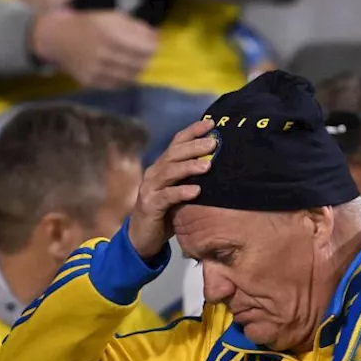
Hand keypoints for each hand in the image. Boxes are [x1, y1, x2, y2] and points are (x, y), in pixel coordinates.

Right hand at [31, 9, 157, 88]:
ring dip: (137, 70)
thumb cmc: (88, 24)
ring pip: (131, 77)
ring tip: (135, 63)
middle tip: (145, 54)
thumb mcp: (112, 17)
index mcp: (112, 35)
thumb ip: (136, 26)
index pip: (146, 48)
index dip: (154, 47)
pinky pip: (118, 85)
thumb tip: (158, 36)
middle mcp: (106, 54)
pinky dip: (125, 79)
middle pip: (140, 64)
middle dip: (147, 59)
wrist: (58, 39)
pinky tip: (124, 71)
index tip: (154, 45)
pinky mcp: (92, 82)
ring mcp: (98, 71)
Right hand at [127, 118, 212, 258]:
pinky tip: (196, 191)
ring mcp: (150, 189)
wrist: (142, 237)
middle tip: (213, 143)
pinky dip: (181, 192)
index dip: (192, 131)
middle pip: (173, 154)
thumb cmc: (166, 212)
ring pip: (169, 172)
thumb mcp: (179, 191)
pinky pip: (166, 196)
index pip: (176, 143)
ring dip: (189, 167)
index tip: (211, 123)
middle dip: (194, 147)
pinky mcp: (149, 206)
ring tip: (207, 166)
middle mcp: (154, 173)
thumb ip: (191, 177)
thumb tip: (218, 162)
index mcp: (162, 166)